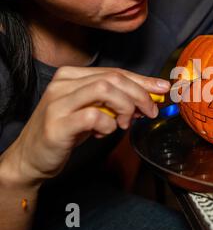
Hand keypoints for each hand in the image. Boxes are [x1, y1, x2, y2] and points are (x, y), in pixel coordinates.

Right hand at [5, 67, 169, 185]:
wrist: (32, 157)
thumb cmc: (67, 131)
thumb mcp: (94, 110)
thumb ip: (116, 100)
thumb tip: (151, 96)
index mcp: (72, 75)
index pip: (116, 72)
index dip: (143, 81)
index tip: (163, 89)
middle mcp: (63, 83)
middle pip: (114, 79)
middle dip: (140, 95)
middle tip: (149, 112)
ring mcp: (58, 102)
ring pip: (105, 90)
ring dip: (125, 107)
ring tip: (125, 123)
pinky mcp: (57, 124)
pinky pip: (94, 116)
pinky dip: (108, 125)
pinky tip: (105, 132)